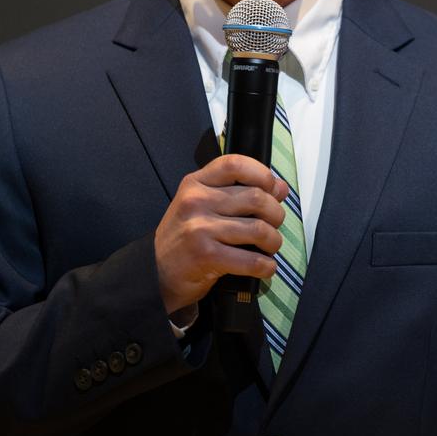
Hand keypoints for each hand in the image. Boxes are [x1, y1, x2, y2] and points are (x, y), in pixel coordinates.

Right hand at [154, 154, 288, 313]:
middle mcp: (196, 201)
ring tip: (270, 246)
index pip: (235, 164)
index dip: (262, 174)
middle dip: (276, 214)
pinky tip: (265, 267)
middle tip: (274, 224)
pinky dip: (266, 266)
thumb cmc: (184, 237)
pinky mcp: (206, 256)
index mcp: (196, 183)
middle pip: (256, 197)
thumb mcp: (204, 206)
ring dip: (274, 241)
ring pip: (259, 229)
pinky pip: (251, 260)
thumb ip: (239, 192)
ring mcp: (200, 228)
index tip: (271, 188)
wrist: (157, 271)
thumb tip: (280, 188)